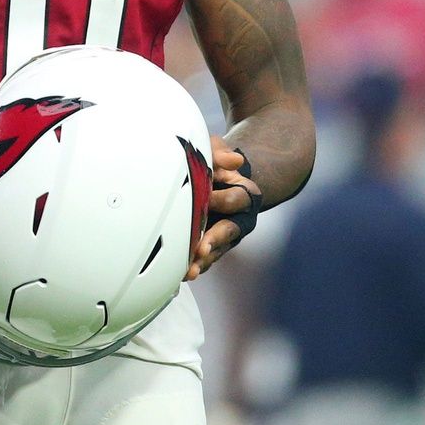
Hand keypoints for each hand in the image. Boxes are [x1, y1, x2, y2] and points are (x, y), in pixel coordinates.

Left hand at [187, 137, 260, 279]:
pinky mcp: (211, 245)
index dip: (222, 200)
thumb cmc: (213, 163)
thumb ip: (221, 153)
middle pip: (229, 231)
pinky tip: (180, 274)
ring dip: (203, 261)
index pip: (236, 199)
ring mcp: (225, 235)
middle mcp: (238, 218)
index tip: (208, 199)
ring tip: (190, 272)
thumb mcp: (216, 150)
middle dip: (215, 240)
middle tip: (201, 248)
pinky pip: (205, 259)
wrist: (211, 178)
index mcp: (244, 194)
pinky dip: (193, 266)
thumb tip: (235, 161)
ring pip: (216, 250)